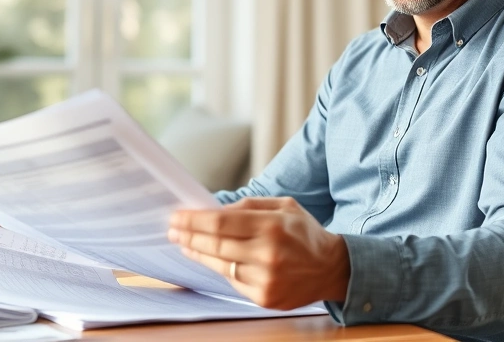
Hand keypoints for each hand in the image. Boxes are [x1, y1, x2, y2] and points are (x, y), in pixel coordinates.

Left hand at [168, 197, 349, 309]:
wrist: (331, 269)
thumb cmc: (304, 233)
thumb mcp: (284, 206)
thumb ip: (249, 206)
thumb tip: (215, 210)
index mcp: (272, 226)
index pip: (221, 223)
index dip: (193, 220)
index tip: (176, 216)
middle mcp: (268, 254)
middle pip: (215, 244)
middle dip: (188, 236)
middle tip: (172, 230)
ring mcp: (265, 279)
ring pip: (219, 265)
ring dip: (198, 253)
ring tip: (184, 244)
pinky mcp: (264, 297)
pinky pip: (232, 280)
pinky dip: (219, 268)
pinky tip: (210, 259)